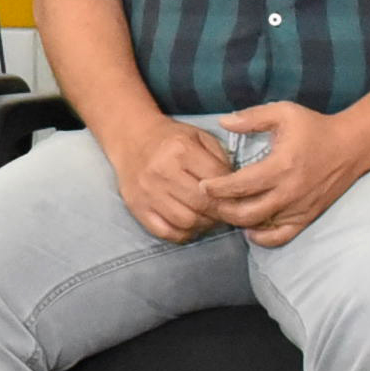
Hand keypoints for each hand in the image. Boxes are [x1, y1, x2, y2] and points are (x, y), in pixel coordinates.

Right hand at [102, 115, 234, 243]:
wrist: (131, 139)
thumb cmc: (172, 139)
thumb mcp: (200, 137)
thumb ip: (220, 160)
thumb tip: (236, 190)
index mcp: (180, 149)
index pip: (217, 180)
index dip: (233, 192)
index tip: (237, 196)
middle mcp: (161, 171)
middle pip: (202, 204)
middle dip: (220, 212)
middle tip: (226, 211)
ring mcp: (147, 192)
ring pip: (186, 222)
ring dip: (204, 224)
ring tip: (209, 216)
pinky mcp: (137, 208)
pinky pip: (166, 232)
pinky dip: (183, 233)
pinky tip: (190, 224)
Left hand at [205, 101, 369, 245]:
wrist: (351, 147)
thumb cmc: (315, 127)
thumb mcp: (284, 112)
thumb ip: (252, 117)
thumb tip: (222, 121)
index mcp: (280, 166)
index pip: (240, 185)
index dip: (217, 188)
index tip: (203, 186)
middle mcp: (289, 192)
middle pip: (245, 213)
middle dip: (222, 210)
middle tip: (210, 202)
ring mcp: (299, 208)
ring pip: (260, 226)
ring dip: (238, 222)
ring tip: (226, 210)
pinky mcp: (307, 217)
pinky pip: (281, 237)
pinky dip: (262, 238)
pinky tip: (249, 229)